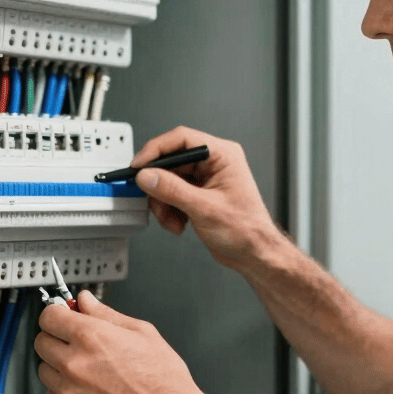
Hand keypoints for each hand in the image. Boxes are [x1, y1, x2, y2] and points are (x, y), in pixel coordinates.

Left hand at [34, 290, 216, 393]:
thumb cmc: (164, 380)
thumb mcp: (142, 333)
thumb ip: (106, 314)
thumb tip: (86, 302)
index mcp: (91, 337)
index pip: (49, 316)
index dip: (57, 313)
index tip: (63, 317)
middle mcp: (74, 364)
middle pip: (41, 341)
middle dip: (56, 337)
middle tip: (76, 342)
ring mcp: (69, 392)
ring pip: (44, 369)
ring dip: (58, 365)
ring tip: (87, 369)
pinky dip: (63, 391)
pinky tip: (86, 389)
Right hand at [132, 126, 278, 270]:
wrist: (253, 254)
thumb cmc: (246, 230)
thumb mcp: (204, 208)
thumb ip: (172, 190)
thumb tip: (147, 176)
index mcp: (223, 155)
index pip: (182, 139)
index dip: (156, 150)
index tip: (139, 165)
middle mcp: (214, 163)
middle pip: (171, 162)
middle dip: (160, 186)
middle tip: (153, 200)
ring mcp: (205, 179)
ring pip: (168, 180)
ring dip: (164, 203)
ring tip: (172, 220)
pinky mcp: (198, 194)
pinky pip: (171, 194)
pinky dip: (169, 210)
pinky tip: (178, 223)